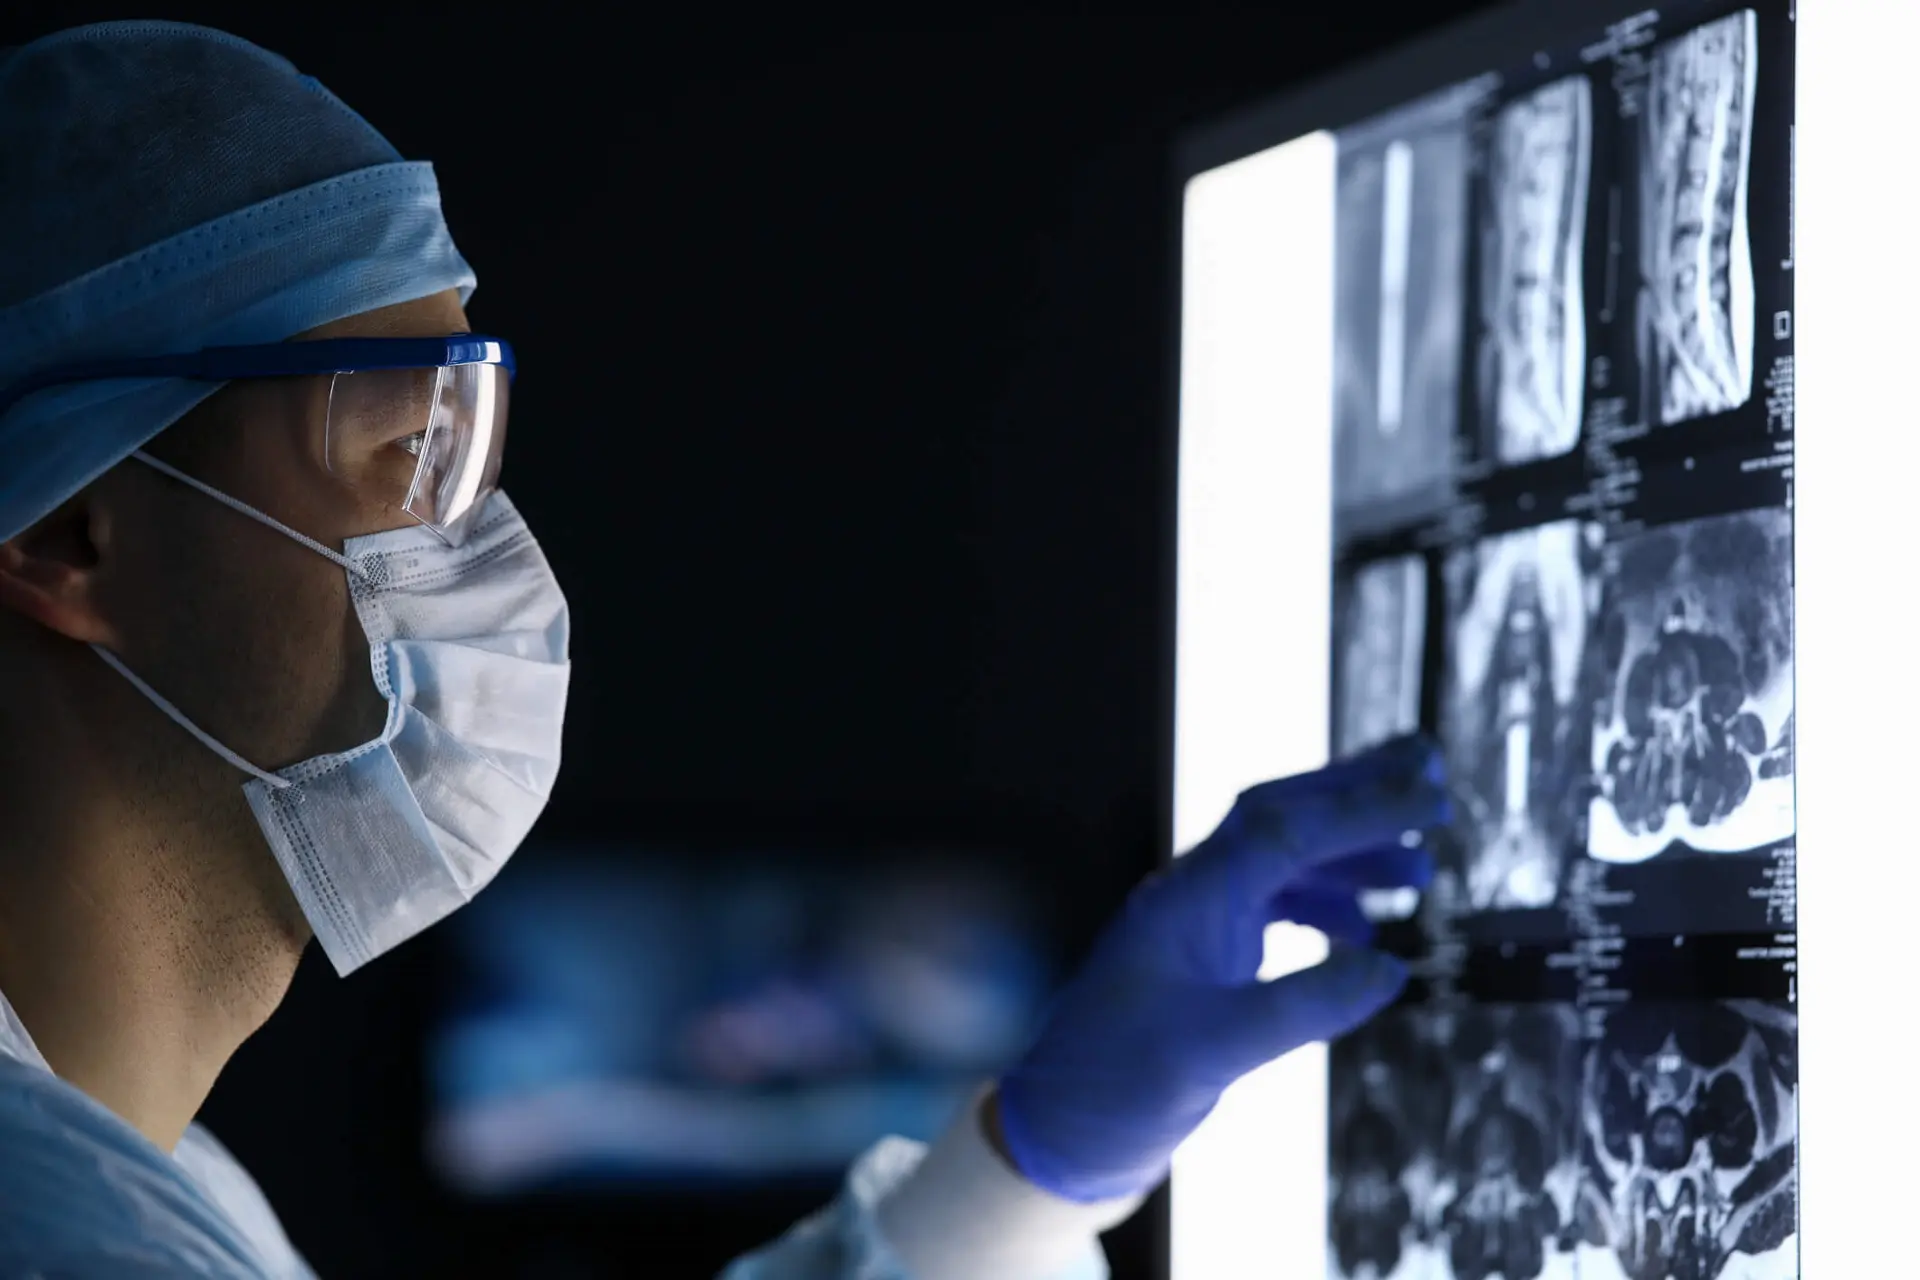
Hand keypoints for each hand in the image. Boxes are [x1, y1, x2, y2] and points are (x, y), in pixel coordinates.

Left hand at [992, 734, 1445, 1203]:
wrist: (1058, 1130)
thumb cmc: (1117, 1086)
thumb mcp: (1215, 1051)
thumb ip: (1303, 1007)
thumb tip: (1392, 968)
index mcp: (1190, 899)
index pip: (1286, 828)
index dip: (1362, 807)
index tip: (1430, 796)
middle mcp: (1192, 894)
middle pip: (1281, 815)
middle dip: (1355, 790)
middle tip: (1428, 768)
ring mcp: (1196, 922)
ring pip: (1282, 860)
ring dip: (1349, 853)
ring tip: (1419, 867)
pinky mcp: (1202, 956)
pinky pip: (1272, 904)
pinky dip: (1325, 906)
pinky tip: (1364, 933)